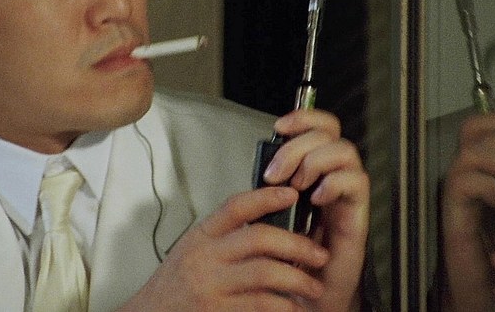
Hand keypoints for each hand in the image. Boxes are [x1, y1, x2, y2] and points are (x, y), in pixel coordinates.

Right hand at [121, 187, 331, 310]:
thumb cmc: (175, 286)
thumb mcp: (192, 251)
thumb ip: (223, 238)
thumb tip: (268, 222)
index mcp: (201, 237)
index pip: (235, 206)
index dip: (266, 196)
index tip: (292, 193)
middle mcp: (204, 258)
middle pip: (258, 238)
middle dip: (296, 245)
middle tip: (319, 254)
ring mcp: (211, 286)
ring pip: (265, 274)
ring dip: (297, 281)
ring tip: (314, 287)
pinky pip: (260, 306)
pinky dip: (283, 307)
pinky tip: (294, 309)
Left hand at [263, 108, 369, 310]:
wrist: (305, 294)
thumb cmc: (289, 254)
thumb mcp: (272, 211)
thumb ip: (273, 184)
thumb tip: (263, 162)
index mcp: (312, 171)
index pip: (318, 128)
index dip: (303, 117)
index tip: (279, 126)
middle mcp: (332, 177)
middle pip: (330, 132)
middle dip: (300, 144)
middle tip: (278, 171)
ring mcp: (346, 194)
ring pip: (345, 151)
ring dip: (315, 162)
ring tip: (298, 185)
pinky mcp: (356, 214)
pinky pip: (357, 182)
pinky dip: (333, 183)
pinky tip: (316, 198)